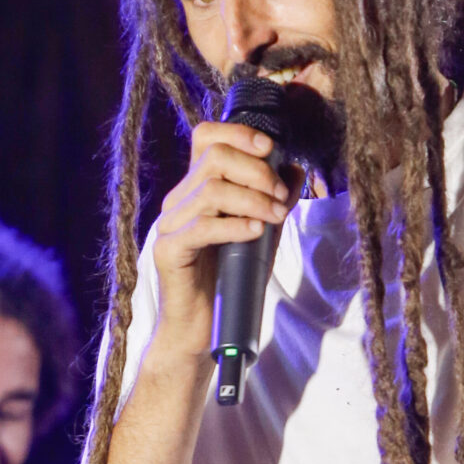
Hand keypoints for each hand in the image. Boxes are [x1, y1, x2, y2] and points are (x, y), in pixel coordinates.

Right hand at [150, 119, 295, 361]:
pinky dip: (235, 225)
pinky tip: (256, 232)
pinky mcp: (169, 252)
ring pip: (211, 190)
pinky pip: (202, 227)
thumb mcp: (261, 230)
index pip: (205, 137)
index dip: (238, 134)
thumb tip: (295, 168)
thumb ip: (274, 200)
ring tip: (276, 217)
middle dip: (256, 170)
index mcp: (195, 188)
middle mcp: (178, 200)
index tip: (270, 148)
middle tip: (281, 195)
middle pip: (213, 158)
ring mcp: (170, 225)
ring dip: (253, 199)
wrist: (201, 329)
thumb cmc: (231, 279)